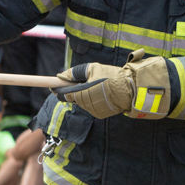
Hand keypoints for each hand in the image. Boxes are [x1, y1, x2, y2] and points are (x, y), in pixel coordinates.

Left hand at [55, 50, 171, 118]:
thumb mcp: (92, 69)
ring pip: (83, 102)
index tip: (53, 85)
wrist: (131, 89)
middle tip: (81, 81)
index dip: (57, 89)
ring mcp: (93, 111)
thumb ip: (75, 72)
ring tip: (96, 85)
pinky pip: (92, 106)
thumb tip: (61, 75)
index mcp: (81, 94)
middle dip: (73, 90)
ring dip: (84, 94)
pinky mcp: (101, 114)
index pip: (63, 94)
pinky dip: (93, 99)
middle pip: (73, 98)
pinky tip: (102, 92)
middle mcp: (85, 105)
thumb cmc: (111, 76)